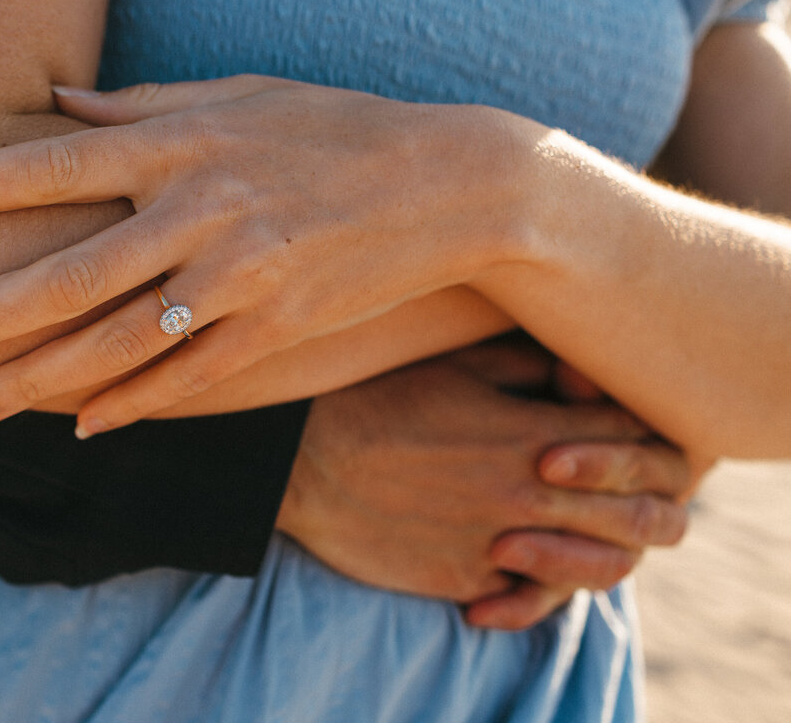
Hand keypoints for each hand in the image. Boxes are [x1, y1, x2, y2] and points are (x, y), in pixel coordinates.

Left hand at [0, 76, 533, 432]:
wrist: (447, 185)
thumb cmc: (335, 127)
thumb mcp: (240, 95)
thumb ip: (143, 105)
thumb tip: (59, 106)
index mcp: (180, 144)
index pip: (50, 166)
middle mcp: (198, 212)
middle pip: (63, 278)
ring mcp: (238, 278)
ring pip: (113, 344)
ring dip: (32, 381)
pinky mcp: (275, 329)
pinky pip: (186, 376)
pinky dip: (128, 403)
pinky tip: (76, 424)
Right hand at [273, 336, 692, 629]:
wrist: (305, 463)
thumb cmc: (381, 399)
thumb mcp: (460, 364)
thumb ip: (533, 368)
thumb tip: (584, 376)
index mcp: (538, 435)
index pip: (642, 443)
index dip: (651, 438)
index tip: (633, 433)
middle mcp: (534, 496)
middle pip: (643, 514)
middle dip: (655, 499)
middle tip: (633, 488)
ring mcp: (502, 546)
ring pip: (605, 568)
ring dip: (613, 550)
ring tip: (593, 533)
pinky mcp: (468, 581)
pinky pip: (535, 596)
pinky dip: (542, 581)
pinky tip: (526, 559)